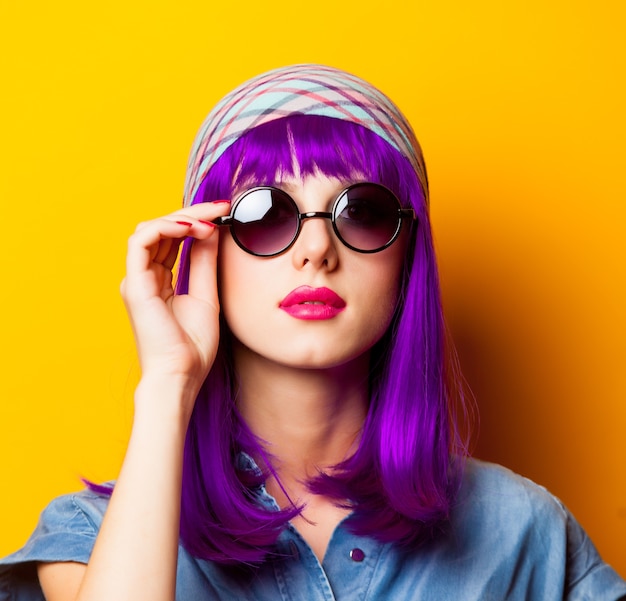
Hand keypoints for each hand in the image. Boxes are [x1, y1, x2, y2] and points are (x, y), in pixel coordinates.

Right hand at [121, 201, 230, 411]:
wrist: (182, 375)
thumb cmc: (193, 346)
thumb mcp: (207, 294)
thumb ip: (205, 262)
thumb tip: (212, 231)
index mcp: (159, 281)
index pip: (173, 239)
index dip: (197, 221)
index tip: (225, 213)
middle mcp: (144, 277)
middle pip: (162, 230)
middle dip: (193, 213)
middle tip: (221, 208)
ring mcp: (137, 279)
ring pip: (150, 229)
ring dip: (181, 218)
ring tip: (209, 222)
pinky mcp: (134, 283)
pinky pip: (142, 240)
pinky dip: (166, 228)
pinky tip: (192, 228)